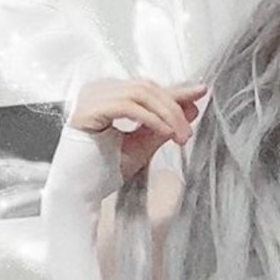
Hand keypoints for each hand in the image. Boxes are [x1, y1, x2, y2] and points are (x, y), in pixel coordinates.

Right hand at [68, 78, 209, 181]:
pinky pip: (128, 106)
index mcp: (108, 95)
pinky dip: (151, 119)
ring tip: (178, 137)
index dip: (176, 91)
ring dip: (166, 114)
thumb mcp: (143, 144)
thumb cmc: (103, 171)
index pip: (147, 87)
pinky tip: (164, 133)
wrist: (79, 191)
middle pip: (146, 87)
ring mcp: (91, 98)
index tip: (200, 94)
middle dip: (173, 108)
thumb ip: (163, 125)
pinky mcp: (88, 110)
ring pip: (140, 93)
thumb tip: (190, 107)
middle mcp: (97, 90)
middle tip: (187, 133)